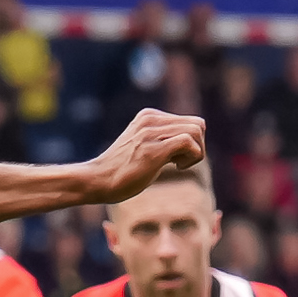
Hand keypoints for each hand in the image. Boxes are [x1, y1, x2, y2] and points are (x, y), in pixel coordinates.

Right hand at [89, 108, 209, 200]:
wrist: (98, 180)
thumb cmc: (122, 170)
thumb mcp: (144, 146)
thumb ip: (163, 140)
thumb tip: (190, 144)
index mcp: (149, 116)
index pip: (190, 121)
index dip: (193, 142)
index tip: (178, 157)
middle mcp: (151, 119)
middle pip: (198, 124)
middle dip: (198, 146)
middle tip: (181, 162)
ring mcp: (151, 133)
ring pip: (196, 130)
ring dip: (196, 152)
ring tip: (178, 164)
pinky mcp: (153, 149)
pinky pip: (188, 142)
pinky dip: (192, 157)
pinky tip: (177, 167)